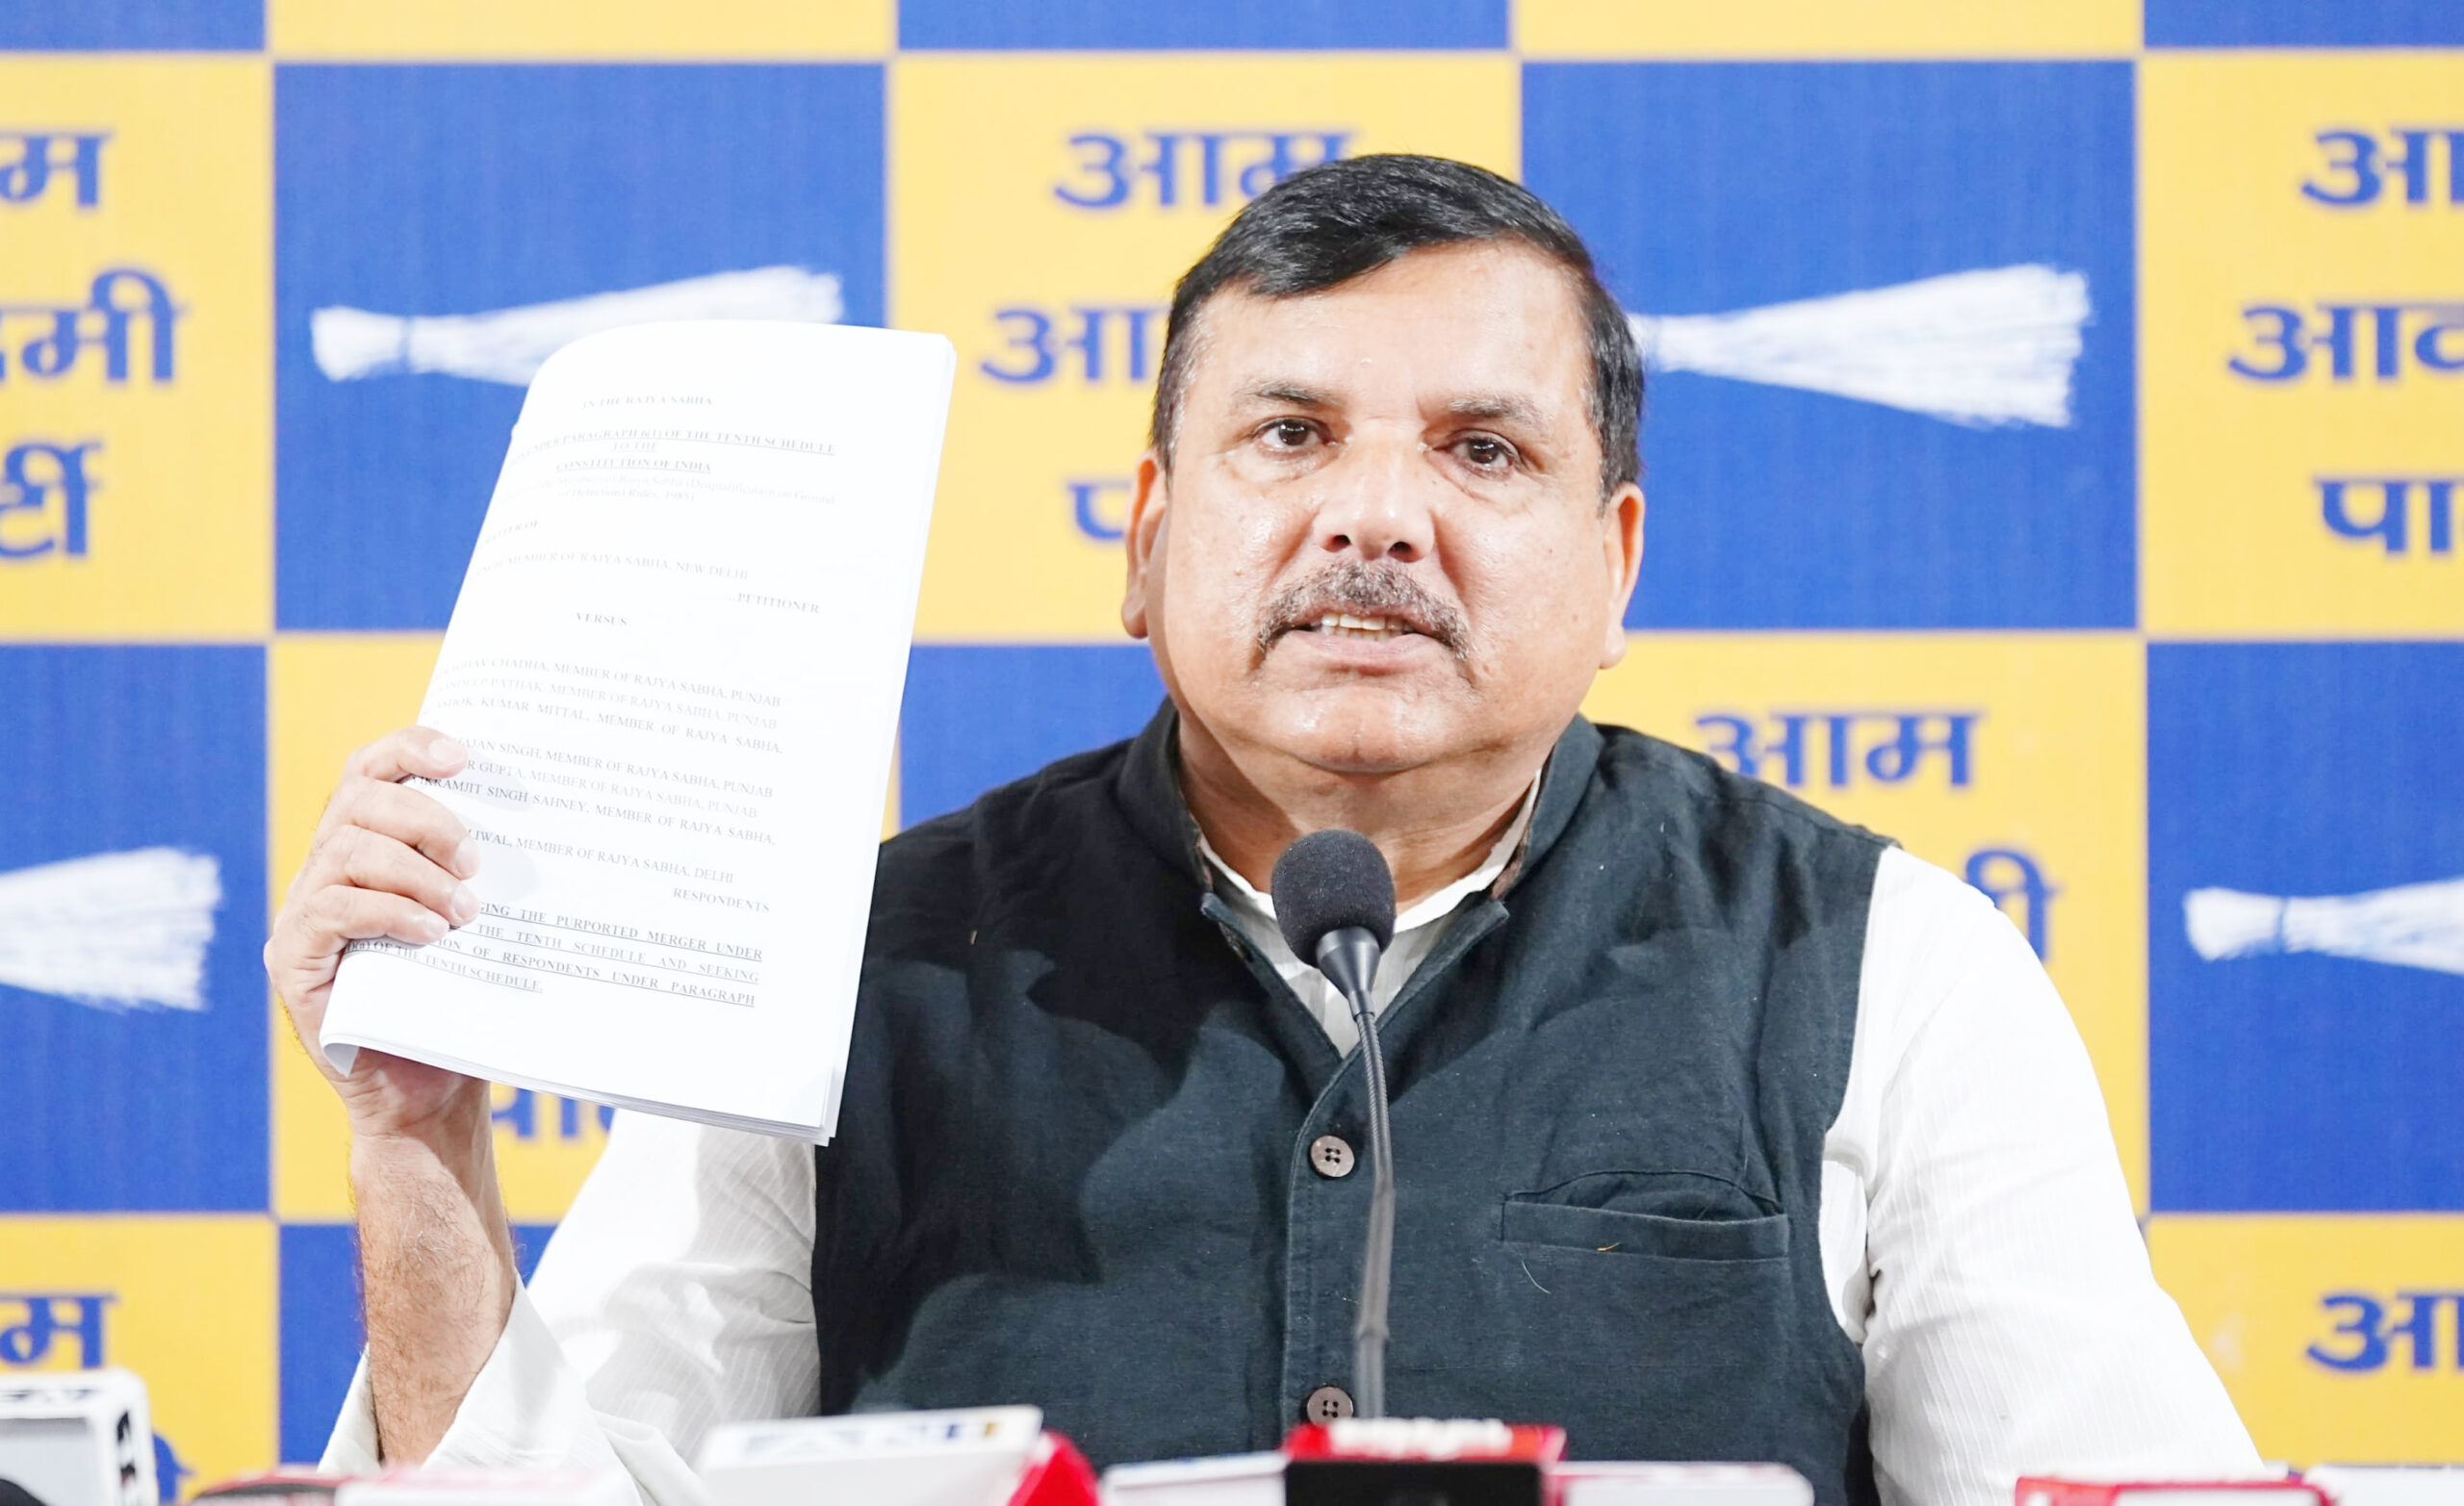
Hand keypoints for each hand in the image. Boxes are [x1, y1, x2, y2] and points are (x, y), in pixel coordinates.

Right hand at [266, 725, 490, 1141]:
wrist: (432, 1091)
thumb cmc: (461, 996)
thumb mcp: (477, 918)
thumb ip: (479, 867)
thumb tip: (541, 813)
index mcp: (365, 845)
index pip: (370, 771)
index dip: (410, 748)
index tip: (464, 756)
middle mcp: (324, 870)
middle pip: (357, 801)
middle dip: (424, 817)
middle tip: (477, 859)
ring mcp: (302, 914)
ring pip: (345, 851)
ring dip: (415, 872)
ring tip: (465, 910)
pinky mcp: (294, 961)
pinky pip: (330, 912)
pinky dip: (389, 912)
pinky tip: (433, 933)